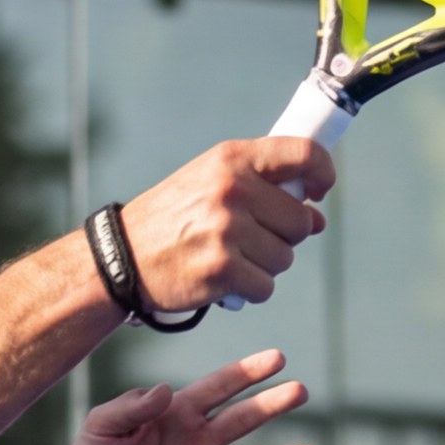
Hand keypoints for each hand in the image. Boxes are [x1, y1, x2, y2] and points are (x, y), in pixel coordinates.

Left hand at [57, 350, 313, 444]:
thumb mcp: (99, 427)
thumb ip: (129, 407)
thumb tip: (165, 391)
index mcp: (179, 414)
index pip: (218, 388)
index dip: (247, 373)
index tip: (278, 358)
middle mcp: (199, 443)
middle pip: (243, 420)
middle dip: (271, 405)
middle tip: (301, 390)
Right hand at [115, 140, 333, 313]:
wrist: (121, 257)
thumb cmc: (172, 219)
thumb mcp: (210, 184)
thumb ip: (264, 191)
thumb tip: (317, 218)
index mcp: (231, 159)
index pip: (304, 155)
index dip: (323, 173)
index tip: (319, 191)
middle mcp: (232, 189)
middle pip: (299, 220)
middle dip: (284, 236)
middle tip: (250, 238)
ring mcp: (228, 230)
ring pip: (285, 257)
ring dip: (264, 266)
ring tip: (229, 257)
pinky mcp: (223, 269)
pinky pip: (265, 286)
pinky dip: (249, 290)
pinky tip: (224, 280)